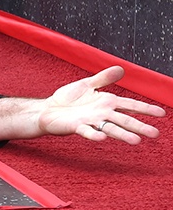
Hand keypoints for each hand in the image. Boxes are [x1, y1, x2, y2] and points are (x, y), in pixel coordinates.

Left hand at [38, 66, 165, 143]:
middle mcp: (102, 114)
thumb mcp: (87, 84)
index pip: (129, 105)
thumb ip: (103, 78)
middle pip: (124, 120)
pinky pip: (87, 131)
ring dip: (122, 134)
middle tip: (155, 134)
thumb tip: (121, 68)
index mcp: (106, 102)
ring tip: (136, 141)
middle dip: (139, 126)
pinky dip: (94, 134)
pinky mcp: (77, 127)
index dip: (145, 109)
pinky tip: (101, 137)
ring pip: (110, 128)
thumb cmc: (68, 98)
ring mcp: (90, 121)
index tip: (161, 113)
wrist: (48, 109)